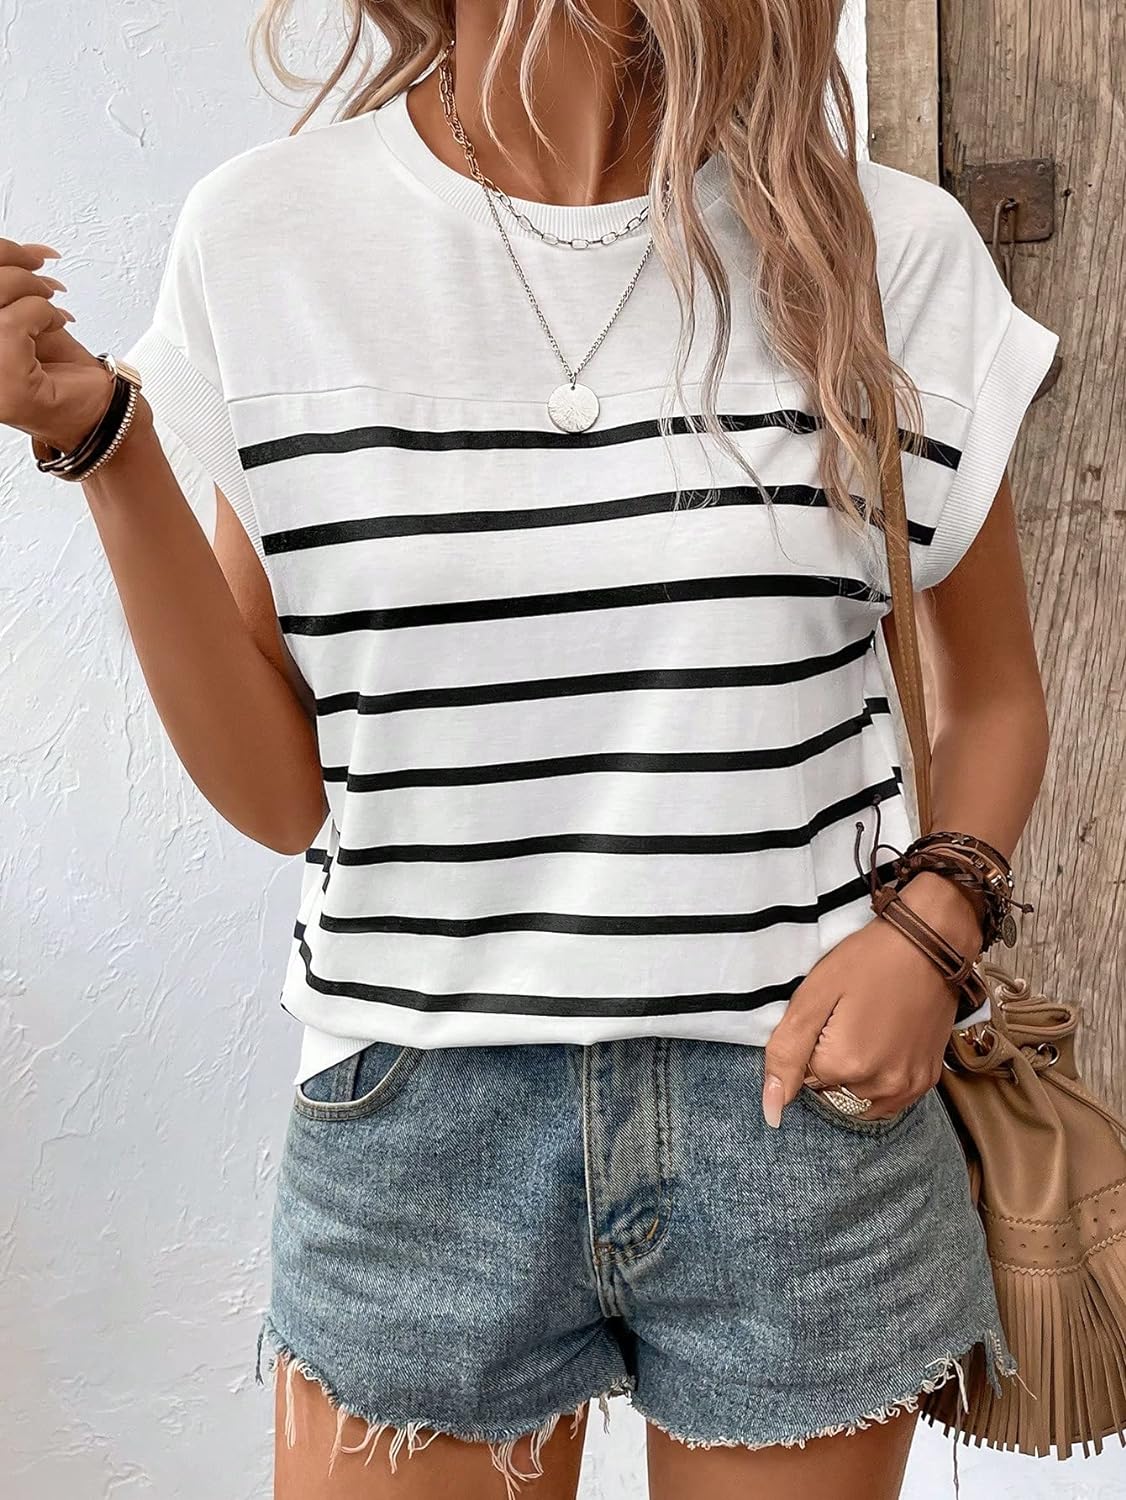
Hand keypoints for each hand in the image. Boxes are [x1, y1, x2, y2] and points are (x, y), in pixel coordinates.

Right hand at [0, 238, 116, 452]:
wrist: (95, 414)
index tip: (33, 255)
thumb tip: (29, 253)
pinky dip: (44, 314)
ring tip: (51, 312)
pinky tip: (53, 326)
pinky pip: (14, 322)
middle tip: (46, 286)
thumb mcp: (29, 321)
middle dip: (20, 271)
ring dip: (34, 292)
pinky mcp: (2, 377)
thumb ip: (16, 291)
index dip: (5, 253)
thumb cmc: (62, 377)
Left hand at [762, 873, 983, 1124]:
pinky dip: (879, 1079)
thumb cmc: (868, 960)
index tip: (829, 1015)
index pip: (804, 1078)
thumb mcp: (813, 996)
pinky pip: (889, 1098)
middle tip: (847, 1019)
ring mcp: (908, 1087)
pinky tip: (885, 1041)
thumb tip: (772, 1113)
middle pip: (832, 1091)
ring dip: (854, 1075)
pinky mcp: (928, 1081)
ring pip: (859, 1099)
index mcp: (846, 1066)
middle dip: (830, 1063)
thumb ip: (785, 1054)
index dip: (811, 1044)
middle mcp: (880, 1087)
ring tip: (865, 1029)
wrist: (932, 943)